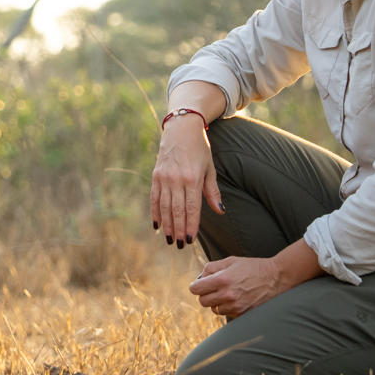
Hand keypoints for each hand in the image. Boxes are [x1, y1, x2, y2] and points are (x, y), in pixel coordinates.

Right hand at [150, 115, 220, 246]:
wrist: (181, 128)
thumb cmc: (199, 148)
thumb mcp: (210, 168)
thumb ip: (212, 191)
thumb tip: (220, 211)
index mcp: (192, 178)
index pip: (191, 208)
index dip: (191, 225)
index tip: (190, 240)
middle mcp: (176, 179)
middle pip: (177, 210)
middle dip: (178, 229)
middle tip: (179, 245)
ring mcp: (164, 177)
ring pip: (165, 206)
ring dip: (167, 224)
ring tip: (169, 239)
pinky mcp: (156, 175)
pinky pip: (154, 197)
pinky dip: (155, 212)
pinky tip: (157, 224)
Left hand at [189, 255, 291, 318]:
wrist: (277, 277)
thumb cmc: (253, 267)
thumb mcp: (230, 261)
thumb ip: (211, 268)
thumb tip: (199, 278)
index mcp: (222, 280)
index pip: (196, 289)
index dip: (196, 286)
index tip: (199, 284)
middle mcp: (228, 295)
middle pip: (203, 301)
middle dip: (205, 294)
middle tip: (213, 288)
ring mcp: (236, 306)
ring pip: (215, 309)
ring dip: (217, 302)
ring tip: (227, 293)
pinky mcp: (244, 314)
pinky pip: (227, 314)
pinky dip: (228, 308)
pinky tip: (237, 299)